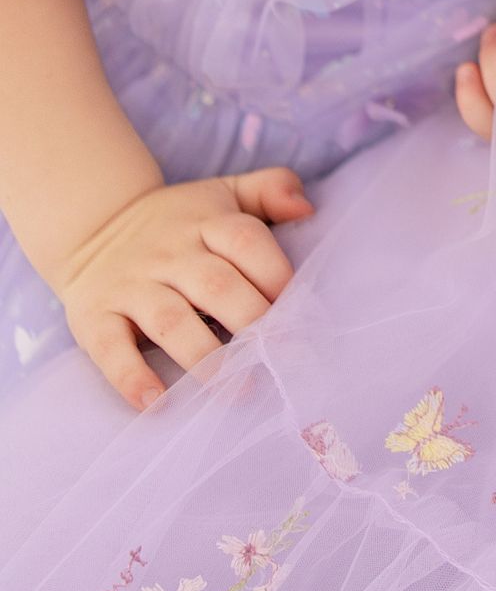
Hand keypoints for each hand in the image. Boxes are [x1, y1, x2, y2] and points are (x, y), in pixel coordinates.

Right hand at [49, 167, 314, 410]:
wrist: (94, 226)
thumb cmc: (178, 222)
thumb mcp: (222, 194)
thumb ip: (270, 189)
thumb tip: (306, 207)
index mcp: (205, 222)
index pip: (245, 241)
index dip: (274, 272)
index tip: (297, 308)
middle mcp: (169, 254)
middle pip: (215, 284)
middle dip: (251, 320)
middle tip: (279, 355)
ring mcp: (131, 286)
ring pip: (169, 321)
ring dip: (204, 357)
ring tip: (235, 390)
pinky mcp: (96, 317)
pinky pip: (111, 348)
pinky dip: (130, 376)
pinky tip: (155, 402)